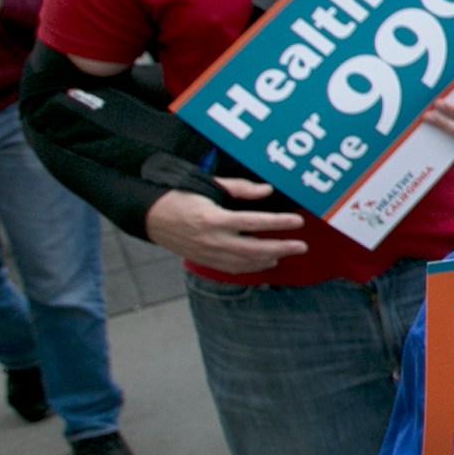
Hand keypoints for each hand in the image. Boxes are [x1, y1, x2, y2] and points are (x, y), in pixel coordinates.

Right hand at [143, 176, 308, 270]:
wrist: (151, 218)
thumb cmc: (180, 197)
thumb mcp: (208, 186)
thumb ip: (240, 189)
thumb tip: (267, 190)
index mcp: (213, 219)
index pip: (253, 222)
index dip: (278, 223)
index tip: (297, 222)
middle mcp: (212, 240)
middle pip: (254, 249)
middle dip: (281, 248)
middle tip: (301, 245)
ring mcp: (208, 254)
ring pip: (246, 262)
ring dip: (270, 258)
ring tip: (287, 252)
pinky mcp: (205, 261)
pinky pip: (233, 268)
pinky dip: (253, 267)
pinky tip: (266, 261)